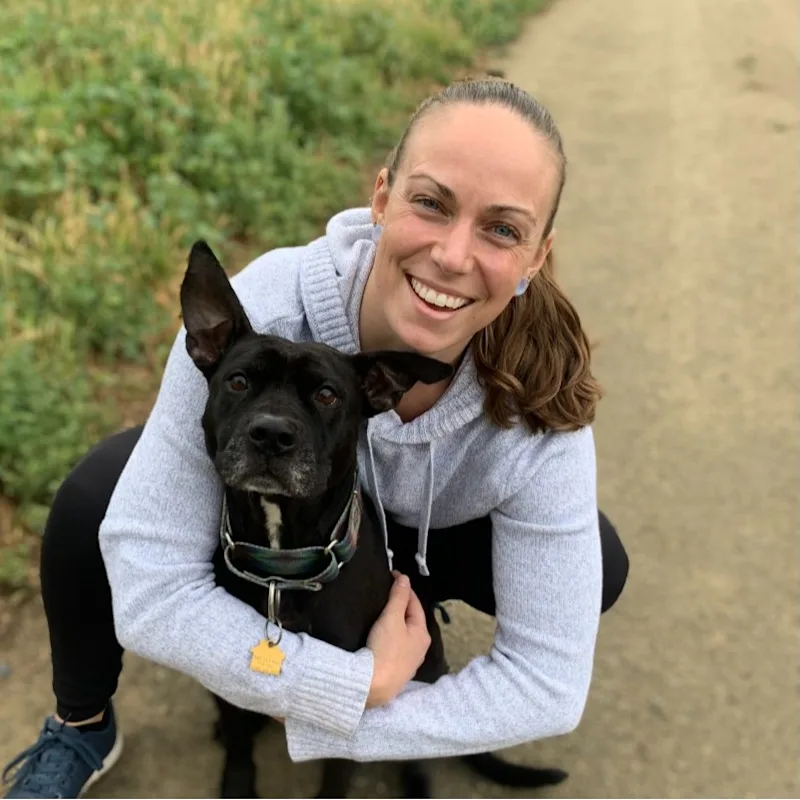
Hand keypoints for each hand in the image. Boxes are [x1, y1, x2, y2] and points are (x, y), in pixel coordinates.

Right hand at [366, 571, 430, 707]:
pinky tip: (382, 635)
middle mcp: (420, 648)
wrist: (373, 686)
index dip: (404, 588)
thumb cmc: (385, 649)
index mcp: (422, 633)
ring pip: (404, 633)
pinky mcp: (397, 671)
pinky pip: (396, 646)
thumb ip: (398, 597)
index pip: (415, 603)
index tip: (392, 575)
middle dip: (401, 605)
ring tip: (383, 610)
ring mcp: (409, 661)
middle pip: (411, 619)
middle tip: (386, 591)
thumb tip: (405, 578)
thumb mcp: (391, 618)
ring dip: (396, 621)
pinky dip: (391, 635)